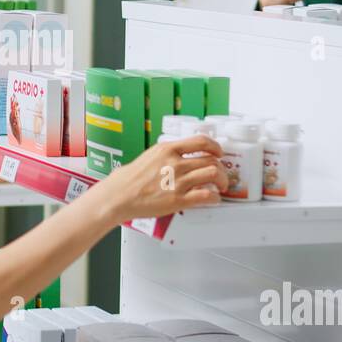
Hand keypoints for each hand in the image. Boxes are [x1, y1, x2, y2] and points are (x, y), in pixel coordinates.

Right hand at [86, 135, 227, 222]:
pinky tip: (212, 199)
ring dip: (222, 181)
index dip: (216, 147)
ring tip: (221, 187)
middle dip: (221, 169)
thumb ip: (167, 155)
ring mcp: (178, 181)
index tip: (219, 153)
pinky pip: (206, 196)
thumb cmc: (128, 179)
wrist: (118, 196)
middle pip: (211, 160)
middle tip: (221, 175)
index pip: (201, 141)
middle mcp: (175, 163)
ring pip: (213, 175)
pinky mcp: (178, 199)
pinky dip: (214, 197)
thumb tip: (180, 156)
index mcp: (168, 149)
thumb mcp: (149, 156)